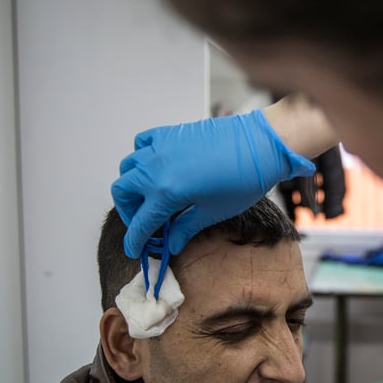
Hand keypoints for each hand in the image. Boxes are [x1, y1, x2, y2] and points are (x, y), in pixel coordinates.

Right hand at [112, 109, 314, 256]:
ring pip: (128, 167)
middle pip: (122, 192)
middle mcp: (156, 169)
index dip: (135, 240)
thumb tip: (171, 244)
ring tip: (149, 197)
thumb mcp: (213, 211)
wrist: (260, 145)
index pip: (140, 222)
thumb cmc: (243, 180)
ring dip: (132, 185)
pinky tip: (155, 168)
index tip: (134, 249)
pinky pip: (142, 144)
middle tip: (144, 223)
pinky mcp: (169, 133)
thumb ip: (185, 228)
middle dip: (128, 212)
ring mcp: (160, 148)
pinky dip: (141, 157)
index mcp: (166, 192)